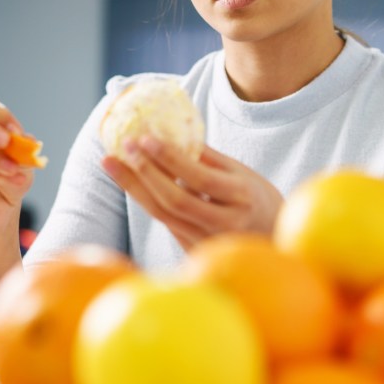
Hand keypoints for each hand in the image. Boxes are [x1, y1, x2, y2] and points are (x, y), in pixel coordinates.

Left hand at [102, 136, 282, 248]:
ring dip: (133, 187)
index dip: (170, 159)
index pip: (199, 178)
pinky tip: (129, 180)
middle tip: (122, 148)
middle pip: (174, 201)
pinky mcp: (192, 251)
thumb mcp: (241, 172)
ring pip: (162, 215)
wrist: (273, 238)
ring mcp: (206, 242)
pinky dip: (145, 199)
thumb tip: (171, 132)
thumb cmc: (256, 198)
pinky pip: (164, 221)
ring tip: (111, 162)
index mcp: (241, 198)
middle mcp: (224, 225)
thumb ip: (208, 157)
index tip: (145, 138)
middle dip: (143, 173)